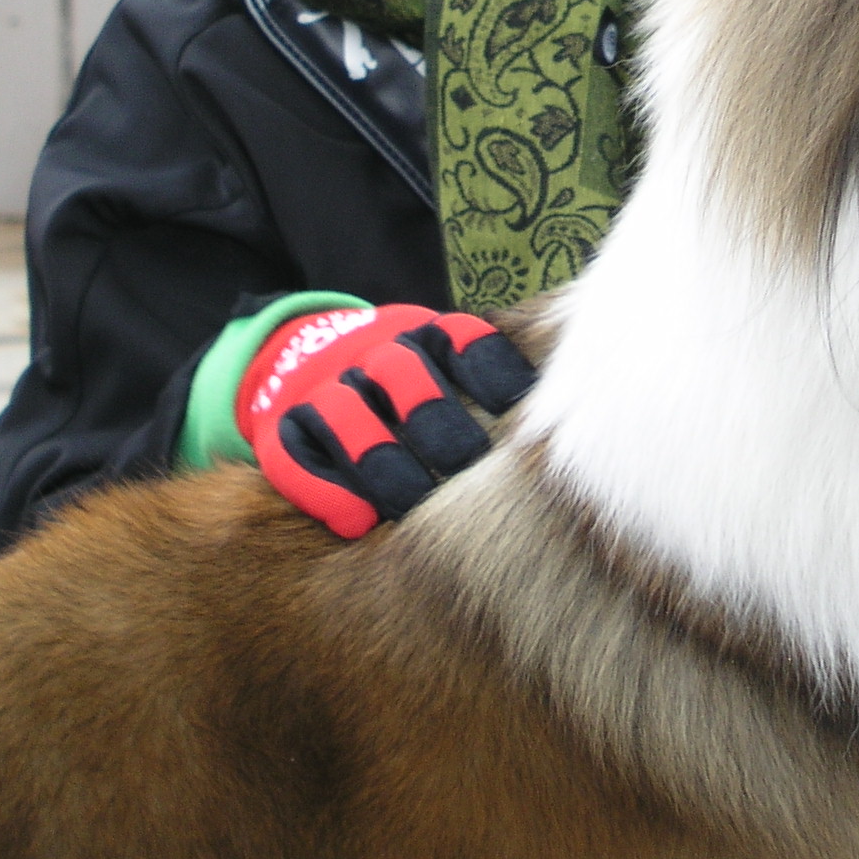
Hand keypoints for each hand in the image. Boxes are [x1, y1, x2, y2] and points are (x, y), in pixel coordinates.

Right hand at [236, 304, 536, 537]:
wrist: (304, 361)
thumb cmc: (411, 385)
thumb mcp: (448, 362)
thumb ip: (497, 387)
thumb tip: (574, 412)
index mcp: (424, 335)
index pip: (464, 341)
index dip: (491, 374)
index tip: (516, 415)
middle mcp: (373, 354)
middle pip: (406, 377)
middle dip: (440, 427)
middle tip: (467, 470)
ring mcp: (326, 389)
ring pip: (349, 415)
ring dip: (384, 462)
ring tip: (410, 508)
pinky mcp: (285, 430)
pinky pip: (296, 459)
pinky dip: (326, 491)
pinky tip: (357, 523)